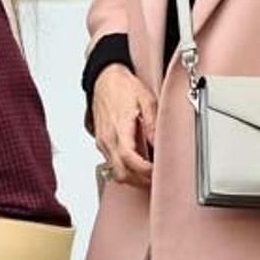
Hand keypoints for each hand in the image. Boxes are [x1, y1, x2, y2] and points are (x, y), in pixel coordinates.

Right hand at [91, 64, 156, 186]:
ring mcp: (102, 142)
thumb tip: (159, 143)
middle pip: (122, 174)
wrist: (104, 78)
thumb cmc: (123, 86)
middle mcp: (107, 139)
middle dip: (140, 181)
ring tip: (149, 173)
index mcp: (119, 129)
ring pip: (115, 172)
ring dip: (133, 177)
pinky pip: (111, 164)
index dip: (145, 171)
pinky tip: (137, 164)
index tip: (158, 172)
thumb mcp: (146, 99)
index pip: (130, 160)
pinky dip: (125, 169)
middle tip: (157, 177)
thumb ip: (152, 123)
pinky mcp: (101, 142)